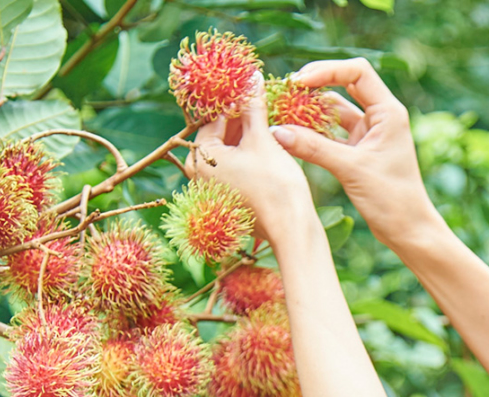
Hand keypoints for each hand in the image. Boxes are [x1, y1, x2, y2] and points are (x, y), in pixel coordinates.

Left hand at [185, 74, 318, 246]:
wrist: (290, 228)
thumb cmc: (275, 185)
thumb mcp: (263, 139)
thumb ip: (254, 106)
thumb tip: (251, 77)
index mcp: (199, 157)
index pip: (214, 116)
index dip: (236, 97)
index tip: (253, 83)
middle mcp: (198, 173)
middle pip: (220, 132)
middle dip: (242, 114)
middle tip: (263, 97)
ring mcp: (212, 186)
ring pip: (228, 147)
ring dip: (247, 131)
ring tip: (269, 116)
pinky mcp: (228, 194)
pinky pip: (235, 164)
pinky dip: (248, 150)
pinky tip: (268, 138)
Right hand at [270, 58, 443, 250]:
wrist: (407, 230)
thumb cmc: (391, 198)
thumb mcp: (350, 169)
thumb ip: (313, 148)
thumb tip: (277, 132)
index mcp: (388, 112)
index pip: (357, 72)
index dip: (326, 71)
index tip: (298, 82)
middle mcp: (379, 117)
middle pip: (343, 85)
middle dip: (314, 86)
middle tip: (284, 92)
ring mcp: (368, 134)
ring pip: (334, 112)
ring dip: (310, 111)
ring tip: (282, 111)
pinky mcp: (358, 151)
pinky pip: (330, 134)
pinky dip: (312, 132)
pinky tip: (291, 134)